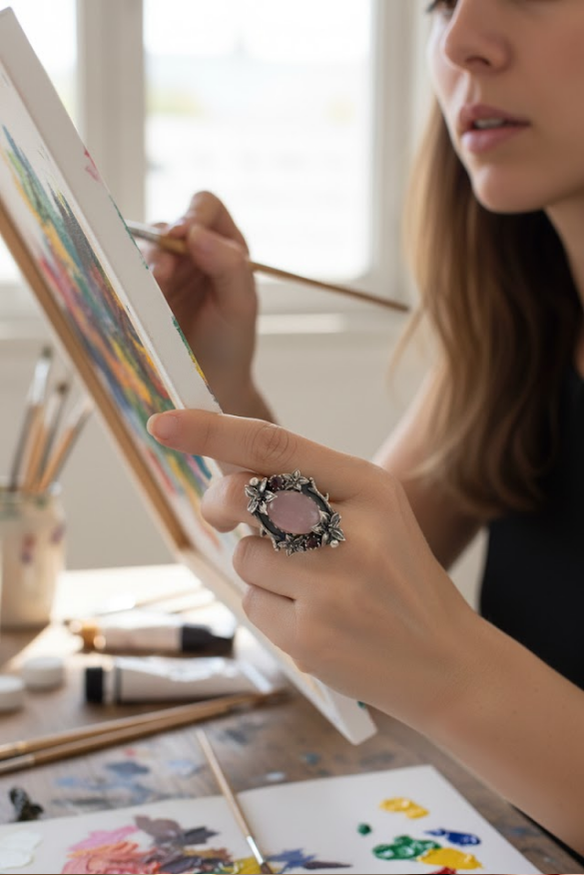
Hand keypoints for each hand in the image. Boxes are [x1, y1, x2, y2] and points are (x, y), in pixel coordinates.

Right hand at [143, 192, 259, 414]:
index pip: (205, 207)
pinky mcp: (141, 291)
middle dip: (163, 246)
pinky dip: (128, 282)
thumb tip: (197, 233)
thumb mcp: (241, 305)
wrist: (209, 383)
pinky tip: (136, 299)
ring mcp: (164, 271)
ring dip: (145, 265)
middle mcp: (192, 251)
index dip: (192, 216)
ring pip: (143, 249)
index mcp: (224, 245)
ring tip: (153, 288)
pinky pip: (126, 275)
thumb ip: (229, 265)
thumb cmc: (232, 343)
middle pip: (167, 226)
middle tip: (163, 274)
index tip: (183, 237)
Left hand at [147, 408, 482, 734]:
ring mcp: (331, 590)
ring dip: (262, 567)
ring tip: (313, 587)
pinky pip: (253, 603)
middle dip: (221, 503)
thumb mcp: (376, 514)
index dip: (212, 431)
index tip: (165, 421)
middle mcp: (352, 533)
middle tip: (224, 514)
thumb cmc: (399, 578)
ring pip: (245, 555)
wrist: (446, 662)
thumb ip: (309, 486)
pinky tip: (315, 619)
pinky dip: (271, 607)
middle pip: (245, 498)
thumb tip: (227, 469)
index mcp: (370, 487)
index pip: (276, 445)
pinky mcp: (310, 638)